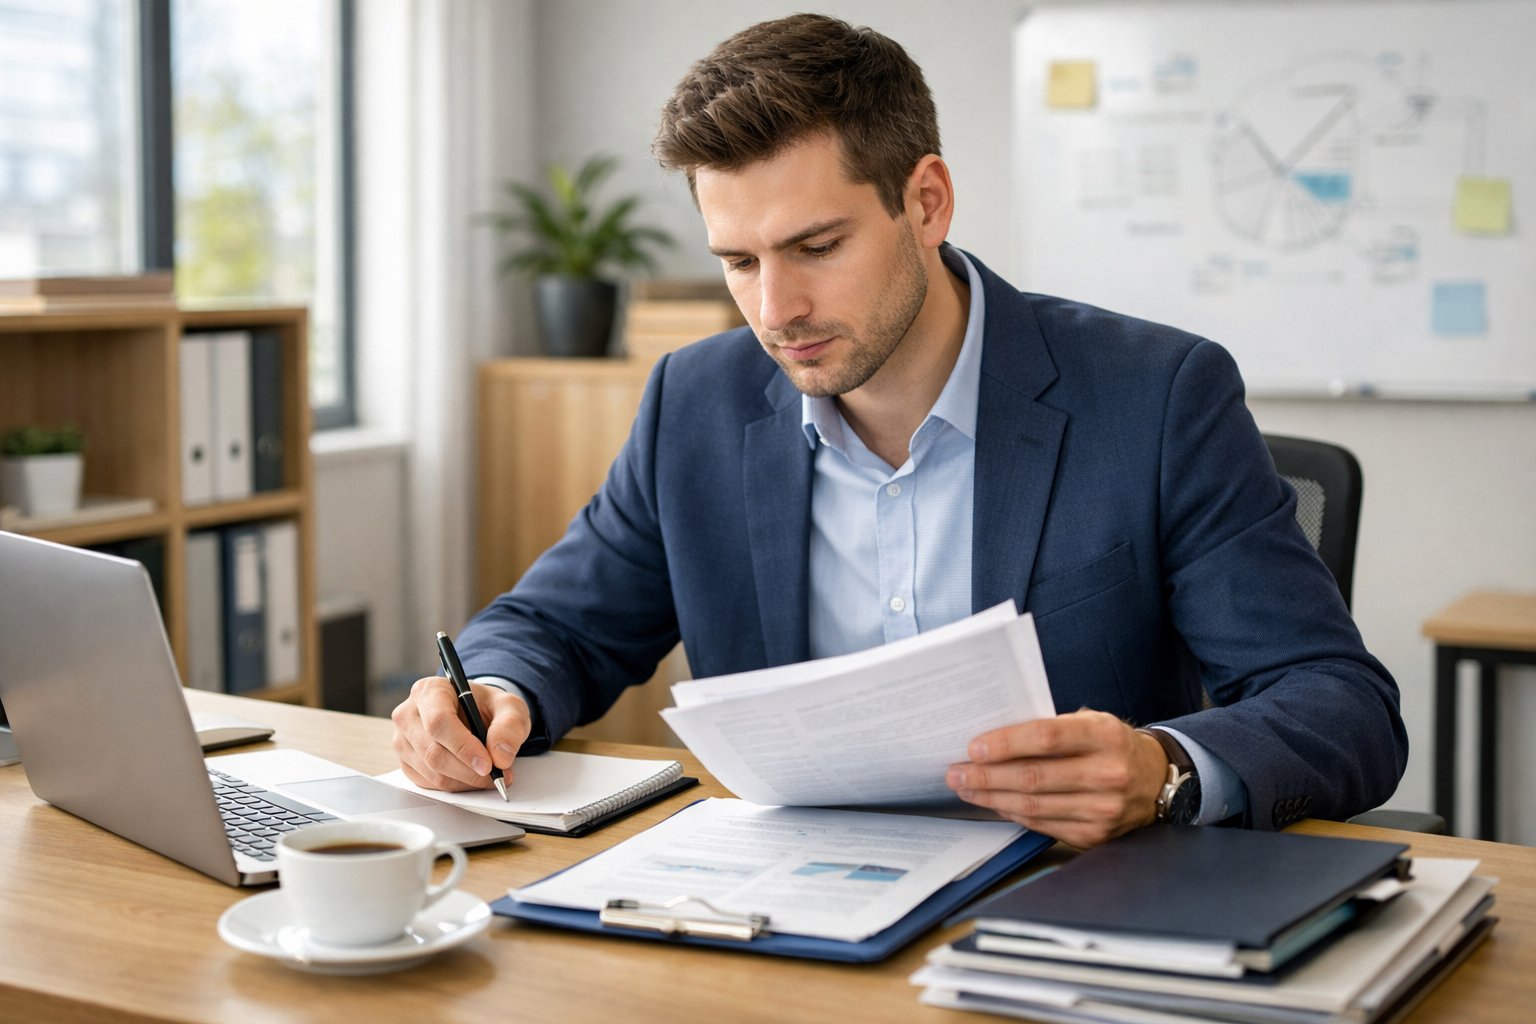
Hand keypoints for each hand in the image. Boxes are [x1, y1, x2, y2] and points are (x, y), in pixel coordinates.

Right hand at [390, 676, 531, 791]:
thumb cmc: (487, 707)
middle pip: (432, 751)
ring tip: (490, 776)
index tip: (487, 765)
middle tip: (496, 775)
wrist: (475, 714)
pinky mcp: (406, 762)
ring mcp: (403, 740)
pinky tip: (472, 777)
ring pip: (431, 772)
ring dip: (465, 781)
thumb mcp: (509, 707)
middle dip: (468, 770)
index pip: (438, 721)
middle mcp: (409, 714)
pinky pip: (429, 783)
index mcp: (430, 690)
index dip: (463, 747)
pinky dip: (456, 786)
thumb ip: (510, 726)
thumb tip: (501, 756)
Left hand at [945, 709, 1168, 847]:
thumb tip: (993, 738)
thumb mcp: (1091, 722)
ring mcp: (1103, 809)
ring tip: (966, 788)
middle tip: (956, 772)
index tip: (974, 747)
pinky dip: (1012, 813)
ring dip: (992, 798)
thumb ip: (1051, 727)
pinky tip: (994, 803)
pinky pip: (1042, 824)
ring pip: (1033, 805)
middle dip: (987, 776)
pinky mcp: (1095, 835)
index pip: (1046, 738)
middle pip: (1034, 777)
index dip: (1006, 743)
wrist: (1155, 781)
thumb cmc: (1111, 744)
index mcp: (1104, 736)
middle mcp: (1107, 774)